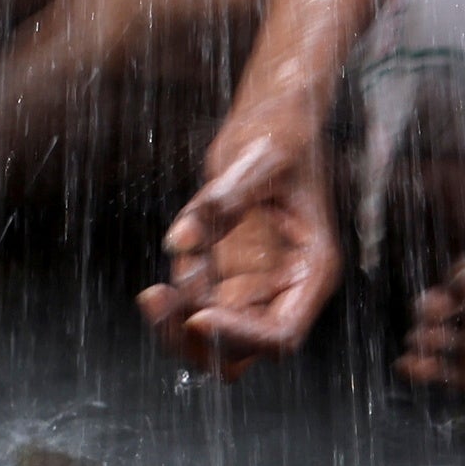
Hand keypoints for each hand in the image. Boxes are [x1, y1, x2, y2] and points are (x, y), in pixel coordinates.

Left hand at [139, 121, 340, 373]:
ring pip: (215, 341)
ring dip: (179, 329)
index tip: (198, 315)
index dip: (241, 335)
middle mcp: (284, 287)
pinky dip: (173, 305)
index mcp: (311, 269)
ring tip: (153, 297)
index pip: (282, 334)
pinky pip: (194, 309)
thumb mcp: (260, 157)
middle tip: (160, 306)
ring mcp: (253, 284)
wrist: (271, 115)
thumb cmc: (282, 132)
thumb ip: (224, 199)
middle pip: (243, 350)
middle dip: (199, 341)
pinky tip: (158, 283)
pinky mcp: (224, 273)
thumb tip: (180, 241)